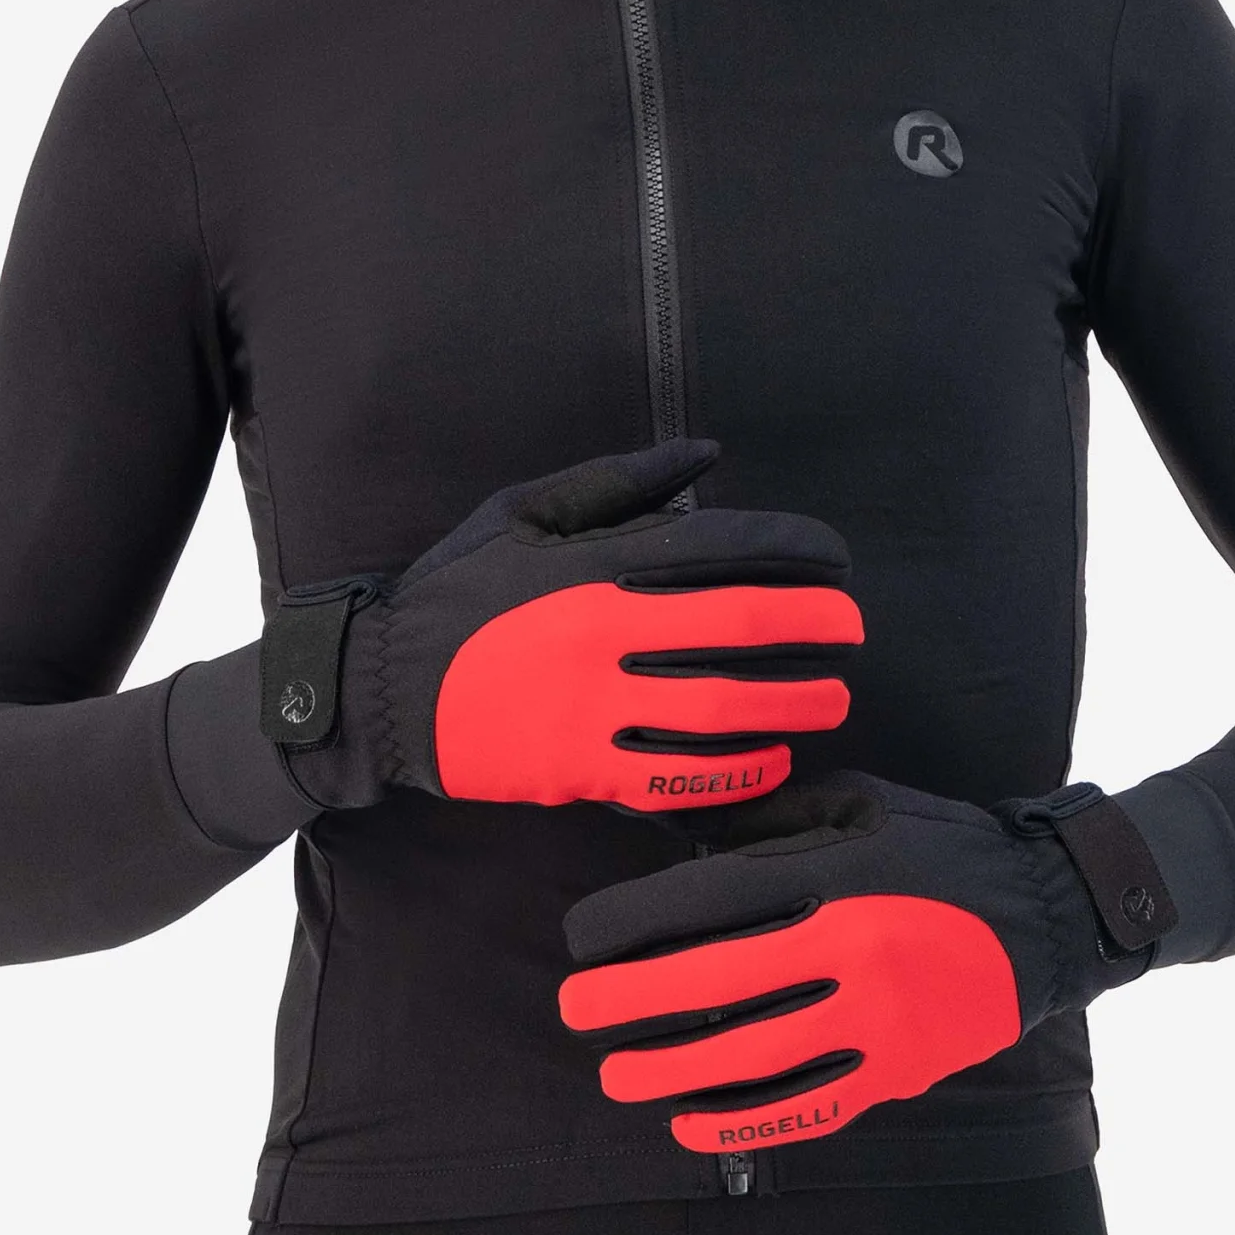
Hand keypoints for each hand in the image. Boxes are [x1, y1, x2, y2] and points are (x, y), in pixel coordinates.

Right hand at [260, 440, 862, 812]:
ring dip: (790, 704)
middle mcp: (601, 634)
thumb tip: (709, 457)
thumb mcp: (523, 513)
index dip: (793, 552)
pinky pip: (676, 777)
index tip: (837, 560)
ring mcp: (592, 709)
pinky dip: (734, 772)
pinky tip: (772, 760)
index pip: (720, 549)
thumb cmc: (456, 590)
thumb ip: (619, 484)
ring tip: (834, 698)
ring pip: (718, 711)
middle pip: (735, 631)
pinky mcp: (580, 770)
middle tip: (855, 629)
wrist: (379, 688)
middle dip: (810, 627)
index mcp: (592, 563)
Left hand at [556, 771, 1172, 1154]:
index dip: (633, 921)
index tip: (580, 938)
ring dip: (674, 1072)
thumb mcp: (863, 805)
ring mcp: (876, 1019)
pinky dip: (745, 1120)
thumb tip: (690, 842)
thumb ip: (777, 823)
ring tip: (618, 1076)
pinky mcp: (898, 1068)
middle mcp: (850, 949)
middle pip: (716, 986)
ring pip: (754, 1058)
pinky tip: (693, 1121)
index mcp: (837, 875)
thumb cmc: (946, 845)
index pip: (709, 900)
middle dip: (633, 1002)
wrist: (1051, 911)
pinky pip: (808, 1106)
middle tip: (576, 1011)